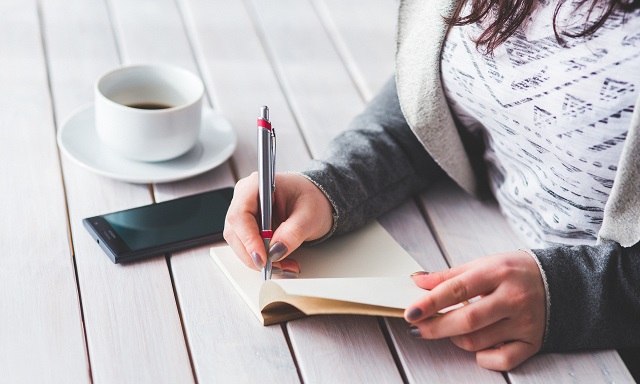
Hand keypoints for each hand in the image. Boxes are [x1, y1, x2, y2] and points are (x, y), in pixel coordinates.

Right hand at [223, 172, 333, 271]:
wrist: (315, 202)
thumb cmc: (312, 199)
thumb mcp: (310, 215)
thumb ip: (293, 232)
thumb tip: (276, 250)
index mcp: (257, 185)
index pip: (240, 214)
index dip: (248, 238)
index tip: (262, 257)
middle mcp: (245, 198)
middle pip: (236, 232)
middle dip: (255, 254)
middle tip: (278, 267)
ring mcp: (245, 214)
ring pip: (240, 244)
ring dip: (260, 260)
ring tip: (285, 266)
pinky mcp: (248, 228)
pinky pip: (248, 248)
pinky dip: (263, 259)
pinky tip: (280, 262)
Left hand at [404, 251, 545, 370]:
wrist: (561, 282)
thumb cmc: (515, 272)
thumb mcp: (483, 264)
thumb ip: (449, 275)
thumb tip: (417, 281)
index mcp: (498, 273)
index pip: (457, 289)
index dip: (430, 303)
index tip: (411, 312)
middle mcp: (513, 298)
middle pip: (467, 320)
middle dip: (436, 327)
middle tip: (417, 328)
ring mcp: (525, 322)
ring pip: (478, 341)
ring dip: (455, 339)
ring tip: (451, 329)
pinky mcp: (533, 342)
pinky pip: (502, 360)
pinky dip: (482, 357)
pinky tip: (477, 346)